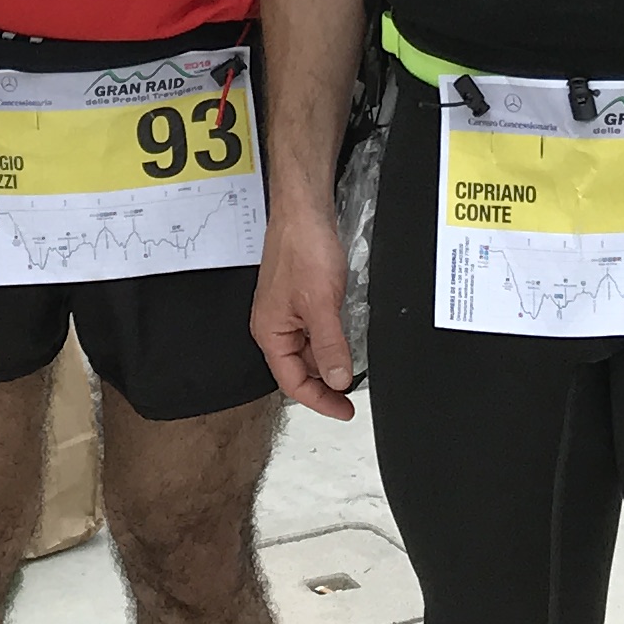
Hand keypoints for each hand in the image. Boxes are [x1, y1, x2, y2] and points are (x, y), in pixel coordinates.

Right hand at [250, 203, 356, 420]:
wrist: (304, 212)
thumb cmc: (302, 249)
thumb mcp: (322, 305)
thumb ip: (330, 346)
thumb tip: (338, 381)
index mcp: (270, 333)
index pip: (293, 382)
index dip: (320, 401)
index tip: (344, 411)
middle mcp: (274, 326)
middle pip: (298, 370)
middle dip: (325, 385)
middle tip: (351, 398)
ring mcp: (286, 313)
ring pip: (307, 352)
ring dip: (328, 364)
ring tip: (353, 371)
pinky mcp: (298, 300)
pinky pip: (313, 333)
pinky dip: (329, 343)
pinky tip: (345, 342)